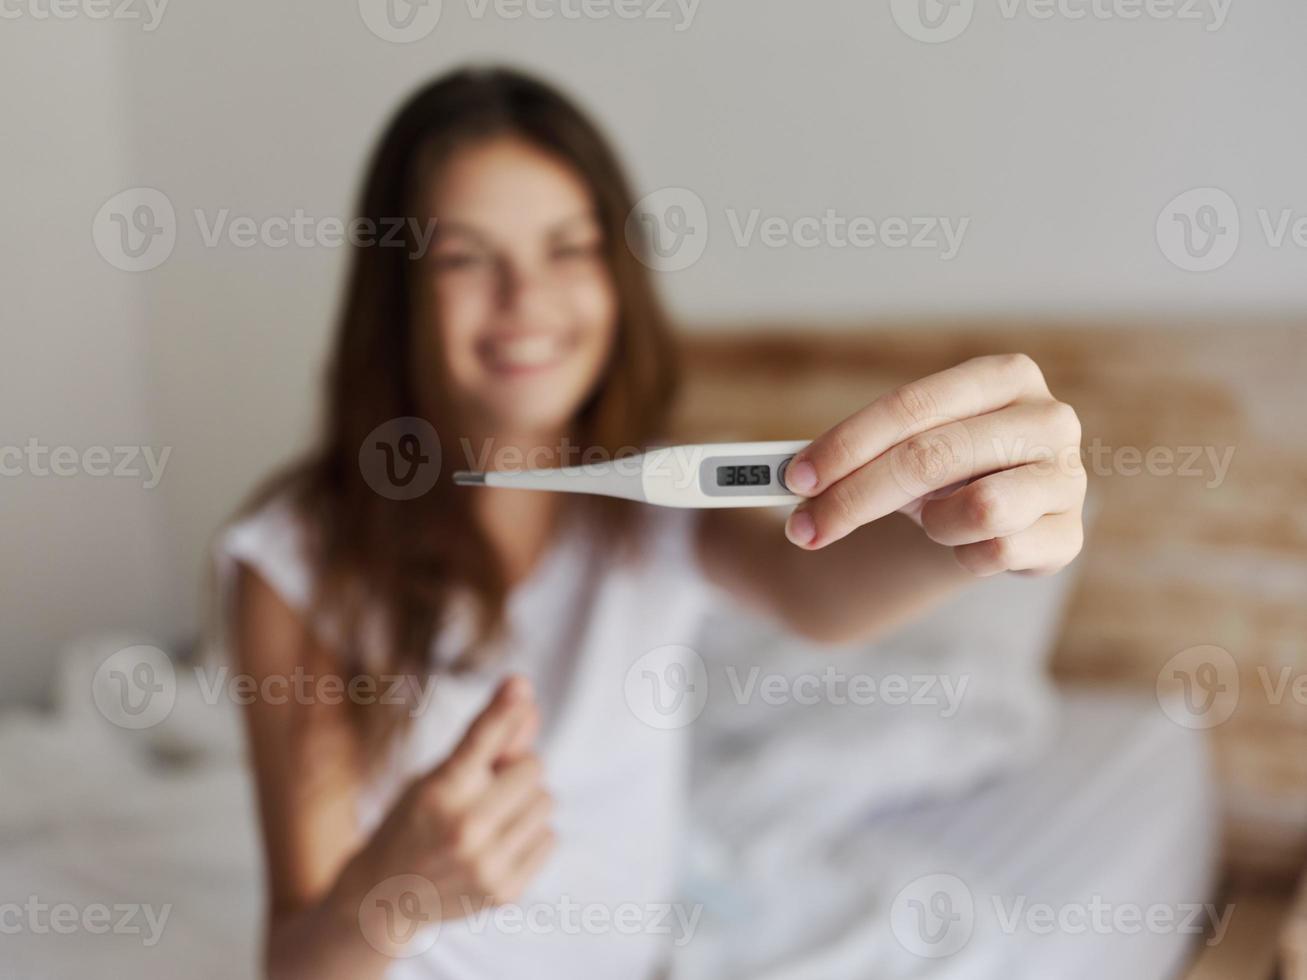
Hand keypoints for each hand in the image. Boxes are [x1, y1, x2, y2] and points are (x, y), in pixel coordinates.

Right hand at [339, 676, 555, 952]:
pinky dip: (532, 836)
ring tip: (492, 818)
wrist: (384, 896)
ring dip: (526, 803)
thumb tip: (525, 690)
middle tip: (488, 787)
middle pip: (533, 767)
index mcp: (439, 790)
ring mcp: (485, 864)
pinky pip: (550, 838)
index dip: (502, 711)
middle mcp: (462, 828)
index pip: (481, 739)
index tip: (520, 686)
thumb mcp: (436, 775)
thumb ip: (488, 736)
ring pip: (546, 802)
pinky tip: (500, 845)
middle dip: (517, 770)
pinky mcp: (504, 892)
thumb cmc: (416, 821)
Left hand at [782, 353, 1085, 575]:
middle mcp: (1048, 419)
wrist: (993, 510)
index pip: (912, 407)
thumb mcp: (900, 442)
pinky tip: (964, 543)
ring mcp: (1067, 478)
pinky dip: (963, 554)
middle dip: (856, 497)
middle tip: (805, 528)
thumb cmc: (939, 465)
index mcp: (1004, 376)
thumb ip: (849, 451)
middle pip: (931, 458)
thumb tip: (767, 475)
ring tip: (930, 518)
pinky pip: (997, 553)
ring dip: (932, 523)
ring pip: (977, 510)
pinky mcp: (1069, 535)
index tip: (795, 479)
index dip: (847, 445)